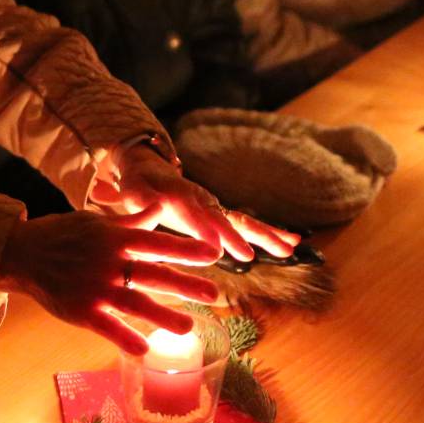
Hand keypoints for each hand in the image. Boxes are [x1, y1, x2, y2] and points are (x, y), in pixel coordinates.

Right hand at [0, 212, 220, 354]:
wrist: (22, 253)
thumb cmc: (62, 234)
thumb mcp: (96, 221)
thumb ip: (130, 221)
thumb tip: (160, 208)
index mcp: (115, 238)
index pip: (158, 243)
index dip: (187, 249)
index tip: (214, 254)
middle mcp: (109, 262)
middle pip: (154, 274)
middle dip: (186, 284)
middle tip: (216, 294)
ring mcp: (95, 288)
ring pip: (135, 303)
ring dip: (164, 315)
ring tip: (188, 327)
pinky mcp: (80, 310)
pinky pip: (107, 326)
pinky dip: (125, 337)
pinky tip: (145, 348)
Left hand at [90, 144, 299, 262]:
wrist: (149, 168)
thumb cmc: (136, 184)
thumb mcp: (130, 189)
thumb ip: (137, 199)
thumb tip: (146, 205)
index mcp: (179, 196)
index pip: (194, 216)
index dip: (205, 231)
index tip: (216, 249)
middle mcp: (203, 200)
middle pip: (224, 219)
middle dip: (237, 237)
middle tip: (249, 254)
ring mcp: (216, 206)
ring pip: (244, 221)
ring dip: (266, 234)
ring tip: (290, 246)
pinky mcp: (222, 215)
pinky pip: (249, 224)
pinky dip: (271, 232)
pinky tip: (293, 244)